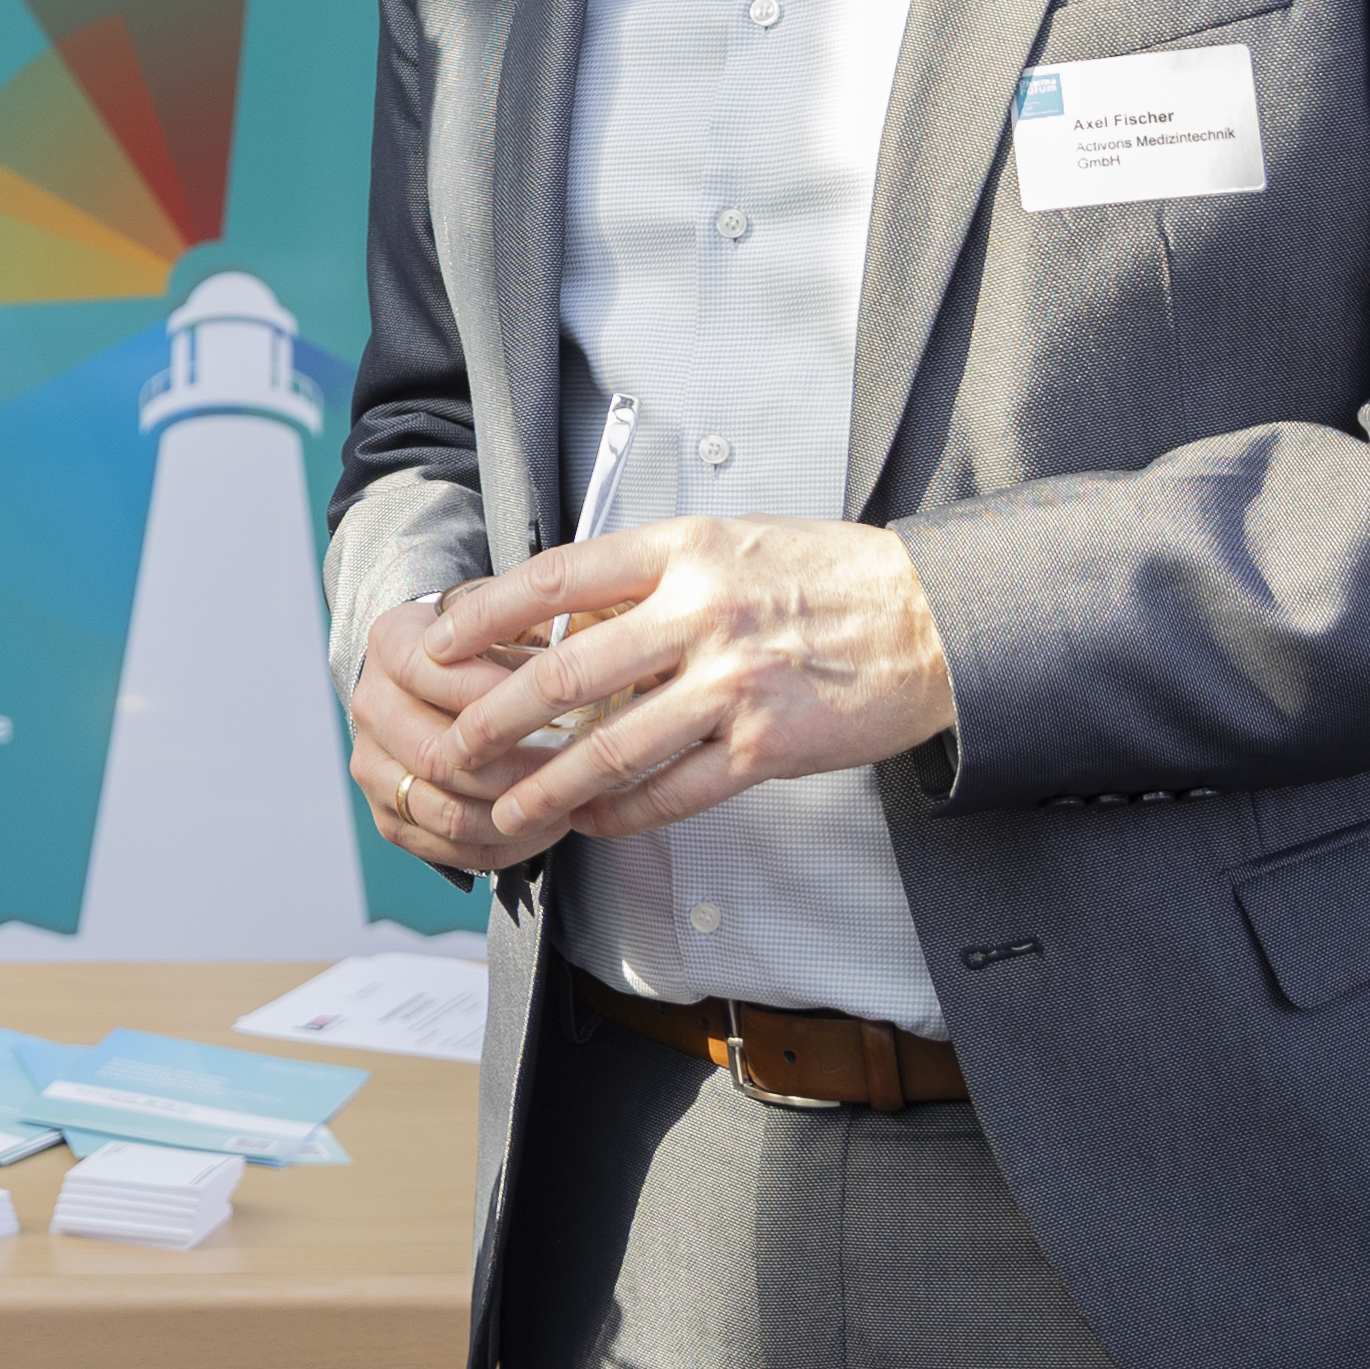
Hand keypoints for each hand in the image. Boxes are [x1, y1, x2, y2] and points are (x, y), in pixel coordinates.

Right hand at [347, 589, 572, 876]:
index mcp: (391, 645)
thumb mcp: (496, 618)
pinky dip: (501, 847)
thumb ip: (525, 627)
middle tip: (572, 768)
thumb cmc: (480, 650)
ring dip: (512, 816)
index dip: (496, 696)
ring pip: (443, 811)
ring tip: (563, 804)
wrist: (430, 680)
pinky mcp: (387, 815)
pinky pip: (444, 849)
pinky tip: (542, 830)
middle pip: (436, 756)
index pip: (435, 675)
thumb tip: (582, 656)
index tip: (555, 704)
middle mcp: (370, 706)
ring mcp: (371, 766)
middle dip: (513, 770)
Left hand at [431, 517, 954, 851]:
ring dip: (546, 785)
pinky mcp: (767, 747)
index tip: (436, 642)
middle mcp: (702, 614)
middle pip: (568, 672)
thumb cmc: (825, 577)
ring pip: (612, 746)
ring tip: (505, 807)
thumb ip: (648, 580)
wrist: (933, 620)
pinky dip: (622, 813)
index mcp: (684, 551)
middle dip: (496, 716)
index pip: (556, 579)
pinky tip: (590, 822)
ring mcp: (734, 684)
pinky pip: (673, 790)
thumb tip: (558, 620)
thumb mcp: (727, 546)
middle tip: (451, 744)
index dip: (485, 615)